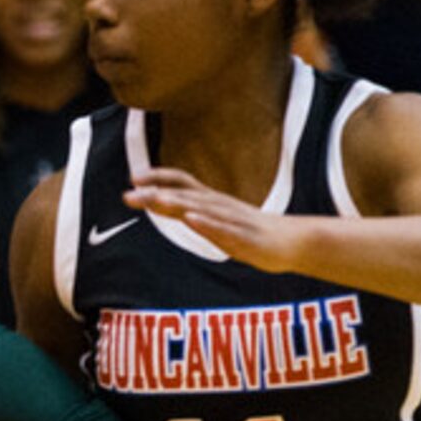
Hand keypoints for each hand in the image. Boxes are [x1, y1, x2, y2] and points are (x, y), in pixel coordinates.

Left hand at [124, 168, 309, 272]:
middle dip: (155, 195)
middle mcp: (220, 206)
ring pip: (201, 209)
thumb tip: (160, 204)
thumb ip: (188, 212)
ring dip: (176, 204)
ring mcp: (232, 221)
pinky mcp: (245, 237)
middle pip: (184, 196)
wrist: (293, 242)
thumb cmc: (250, 232)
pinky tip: (191, 219)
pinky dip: (206, 223)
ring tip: (154, 200)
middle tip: (128, 195)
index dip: (158, 178)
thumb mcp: (214, 221)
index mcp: (212, 202)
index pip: (182, 182)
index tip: (133, 178)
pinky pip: (224, 229)